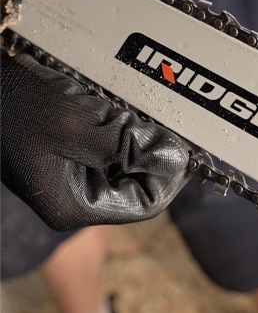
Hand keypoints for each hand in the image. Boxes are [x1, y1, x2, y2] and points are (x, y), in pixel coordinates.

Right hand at [1, 52, 189, 230]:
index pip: (144, 204)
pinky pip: (103, 148)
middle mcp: (72, 198)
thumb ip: (131, 147)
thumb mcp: (80, 127)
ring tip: (126, 112)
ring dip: (131, 139)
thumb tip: (174, 159)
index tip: (183, 147)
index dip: (168, 177)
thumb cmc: (18, 107)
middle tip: (157, 121)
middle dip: (148, 153)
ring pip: (120, 164)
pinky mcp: (64, 155)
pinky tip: (108, 109)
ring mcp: (66, 177)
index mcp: (75, 205)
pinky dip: (113, 129)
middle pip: (134, 185)